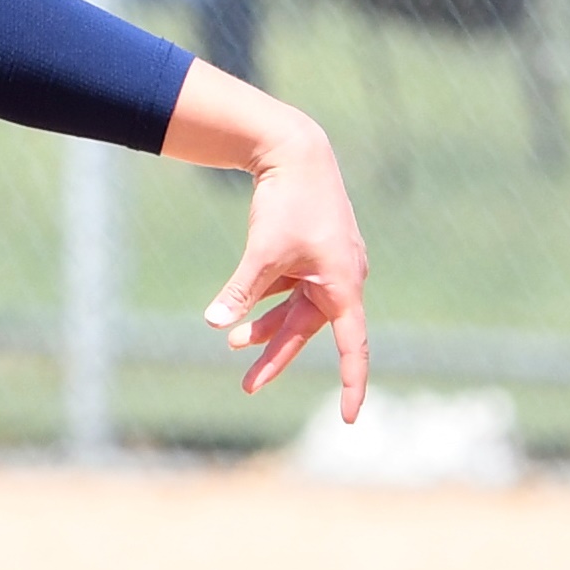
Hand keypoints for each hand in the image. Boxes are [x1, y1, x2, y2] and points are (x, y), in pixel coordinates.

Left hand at [204, 122, 371, 421]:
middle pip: (307, 330)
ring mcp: (327, 267)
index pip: (354, 347)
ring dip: (266, 326)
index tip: (350, 417)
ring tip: (232, 343)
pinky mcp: (311, 254)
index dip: (352, 383)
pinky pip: (289, 288)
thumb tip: (214, 325)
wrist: (295, 152)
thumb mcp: (262, 252)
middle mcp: (342, 280)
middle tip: (247, 387)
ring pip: (295, 309)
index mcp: (345, 285)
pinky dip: (267, 300)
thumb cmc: (287, 203)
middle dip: (276, 356)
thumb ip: (240, 291)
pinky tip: (242, 314)